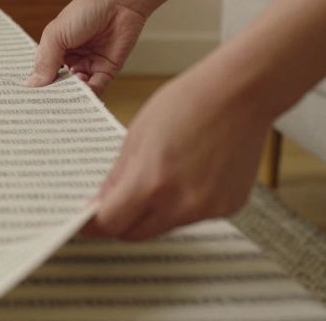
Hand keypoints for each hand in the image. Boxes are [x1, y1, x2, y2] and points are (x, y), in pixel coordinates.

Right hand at [26, 0, 147, 93]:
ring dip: (73, 94)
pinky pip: (97, 88)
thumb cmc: (84, 11)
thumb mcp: (56, 34)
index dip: (38, 86)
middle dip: (56, 93)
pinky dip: (90, 93)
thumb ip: (46, 60)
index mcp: (54, 49)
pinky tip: (84, 91)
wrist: (119, 3)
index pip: (42, 73)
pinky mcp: (107, 70)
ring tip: (69, 94)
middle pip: (60, 84)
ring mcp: (88, 65)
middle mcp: (70, 59)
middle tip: (50, 103)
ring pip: (78, 89)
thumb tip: (31, 84)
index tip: (32, 100)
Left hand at [84, 66, 271, 239]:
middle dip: (120, 222)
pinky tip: (187, 174)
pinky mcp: (229, 206)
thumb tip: (101, 201)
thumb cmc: (189, 102)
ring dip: (152, 212)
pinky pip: (193, 216)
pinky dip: (182, 203)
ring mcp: (208, 208)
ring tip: (157, 177)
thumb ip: (118, 174)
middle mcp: (182, 203)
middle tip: (113, 204)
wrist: (240, 93)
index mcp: (152, 182)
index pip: (111, 223)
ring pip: (165, 225)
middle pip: (136, 233)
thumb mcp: (137, 134)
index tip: (86, 222)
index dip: (94, 224)